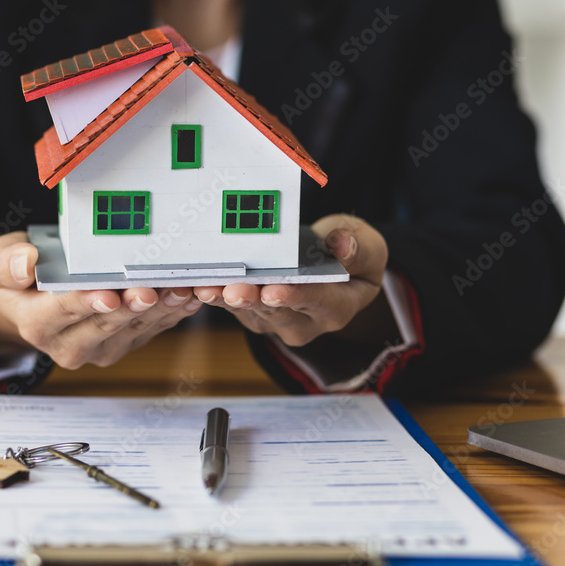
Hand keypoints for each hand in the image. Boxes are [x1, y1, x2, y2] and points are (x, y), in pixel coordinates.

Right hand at [0, 231, 203, 367]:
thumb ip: (8, 263)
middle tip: (150, 289)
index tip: (108, 294)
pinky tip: (187, 295)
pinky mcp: (125, 343)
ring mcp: (100, 348)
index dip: (87, 303)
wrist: (32, 300)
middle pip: (105, 324)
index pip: (63, 313)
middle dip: (130, 306)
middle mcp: (68, 344)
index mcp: (36, 324)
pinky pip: (152, 330)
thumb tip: (25, 262)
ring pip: (134, 329)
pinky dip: (172, 312)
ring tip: (178, 288)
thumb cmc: (19, 278)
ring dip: (159, 309)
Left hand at [193, 214, 390, 346]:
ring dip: (225, 298)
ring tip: (207, 287)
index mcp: (338, 307)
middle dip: (253, 299)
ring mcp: (274, 321)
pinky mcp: (251, 315)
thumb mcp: (368, 248)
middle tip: (234, 291)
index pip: (318, 301)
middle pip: (276, 311)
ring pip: (248, 311)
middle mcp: (305, 322)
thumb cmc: (349, 256)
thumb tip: (342, 243)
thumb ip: (359, 249)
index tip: (274, 291)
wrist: (331, 270)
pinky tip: (196, 283)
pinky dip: (214, 293)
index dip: (295, 295)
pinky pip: (230, 305)